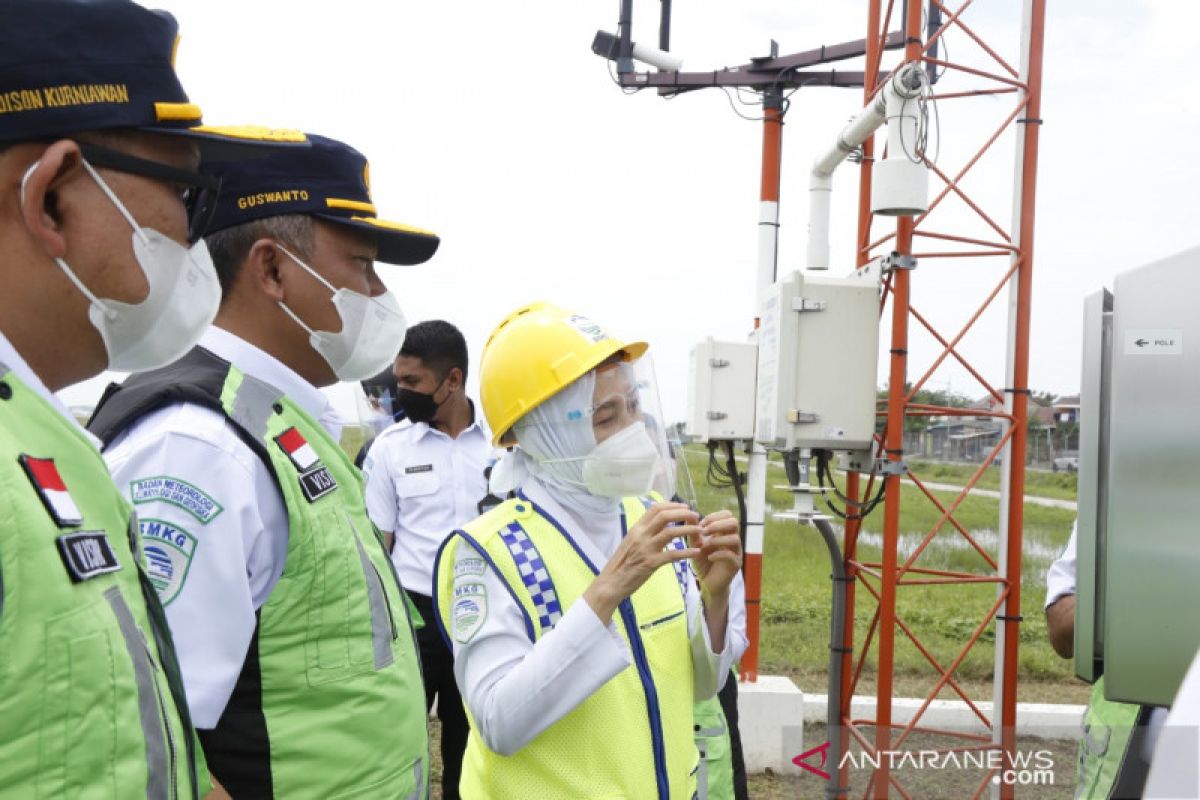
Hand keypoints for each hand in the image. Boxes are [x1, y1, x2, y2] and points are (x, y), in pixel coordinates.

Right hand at [583, 502, 700, 624]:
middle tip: (696, 516)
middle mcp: (640, 535)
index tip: (685, 507)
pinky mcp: (651, 563)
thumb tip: (658, 524)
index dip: (673, 505)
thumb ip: (644, 532)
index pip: (655, 508)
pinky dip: (686, 552)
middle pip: (664, 516)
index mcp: (636, 528)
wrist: (611, 582)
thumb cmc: (622, 564)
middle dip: (683, 514)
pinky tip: (696, 552)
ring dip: (688, 530)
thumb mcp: (630, 542)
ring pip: (670, 532)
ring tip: (699, 531)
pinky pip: (672, 555)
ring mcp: (645, 549)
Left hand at [688, 509, 741, 600]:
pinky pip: (731, 555)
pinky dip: (718, 554)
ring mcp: (736, 552)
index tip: (701, 525)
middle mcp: (733, 540)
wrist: (707, 582)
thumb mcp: (695, 544)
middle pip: (734, 522)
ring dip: (717, 540)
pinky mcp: (735, 565)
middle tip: (704, 532)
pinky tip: (709, 557)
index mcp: (725, 532)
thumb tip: (689, 514)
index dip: (714, 516)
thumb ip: (693, 531)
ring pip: (735, 538)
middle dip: (717, 525)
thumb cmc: (703, 561)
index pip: (727, 515)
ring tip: (705, 546)